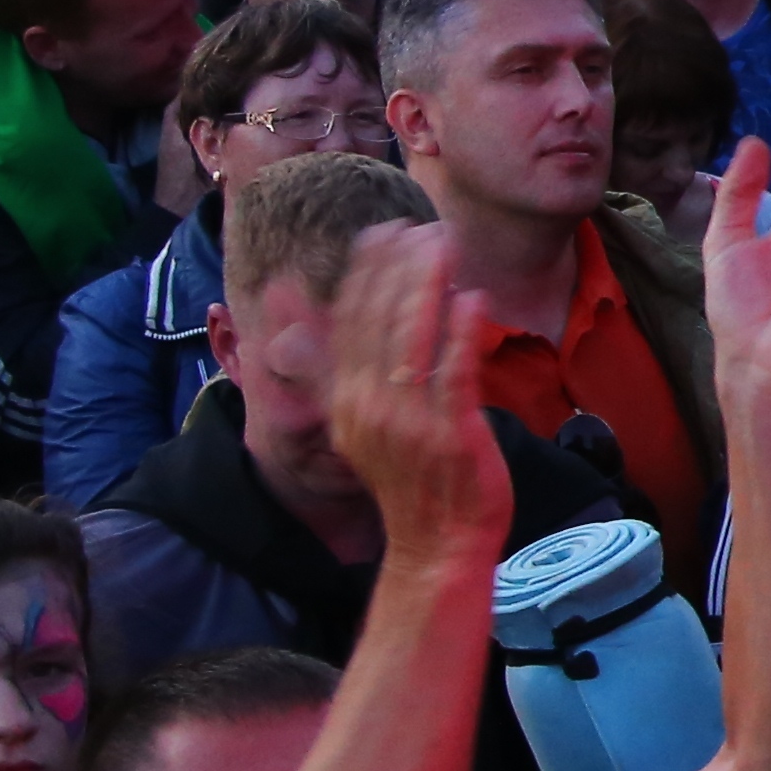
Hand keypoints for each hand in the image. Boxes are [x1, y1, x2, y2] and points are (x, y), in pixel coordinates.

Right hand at [326, 223, 516, 578]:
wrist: (437, 546)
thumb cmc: (411, 482)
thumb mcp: (361, 427)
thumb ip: (338, 376)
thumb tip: (298, 328)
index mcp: (346, 405)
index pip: (348, 326)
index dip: (365, 276)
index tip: (381, 233)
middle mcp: (369, 410)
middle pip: (377, 324)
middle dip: (396, 269)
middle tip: (417, 225)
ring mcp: (409, 423)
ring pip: (412, 340)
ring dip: (426, 286)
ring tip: (443, 244)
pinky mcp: (451, 435)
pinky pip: (454, 375)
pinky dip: (461, 334)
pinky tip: (472, 299)